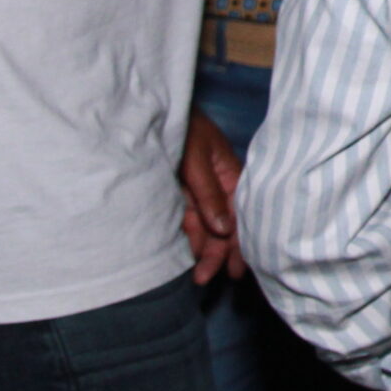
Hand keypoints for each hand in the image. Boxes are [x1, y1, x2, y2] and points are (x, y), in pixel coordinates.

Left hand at [180, 108, 246, 284]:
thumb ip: (209, 193)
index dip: (240, 241)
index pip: (240, 213)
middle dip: (217, 252)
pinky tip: (186, 255)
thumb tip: (224, 229)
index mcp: (230, 174)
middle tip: (206, 278)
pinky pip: (186, 221)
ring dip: (202, 250)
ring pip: (204, 227)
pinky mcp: (178, 195)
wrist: (150, 112)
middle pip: (222, 225)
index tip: (238, 269)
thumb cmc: (182, 128)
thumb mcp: (196, 158)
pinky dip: (187, 238)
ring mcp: (196, 191)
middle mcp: (216, 186)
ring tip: (197, 275)